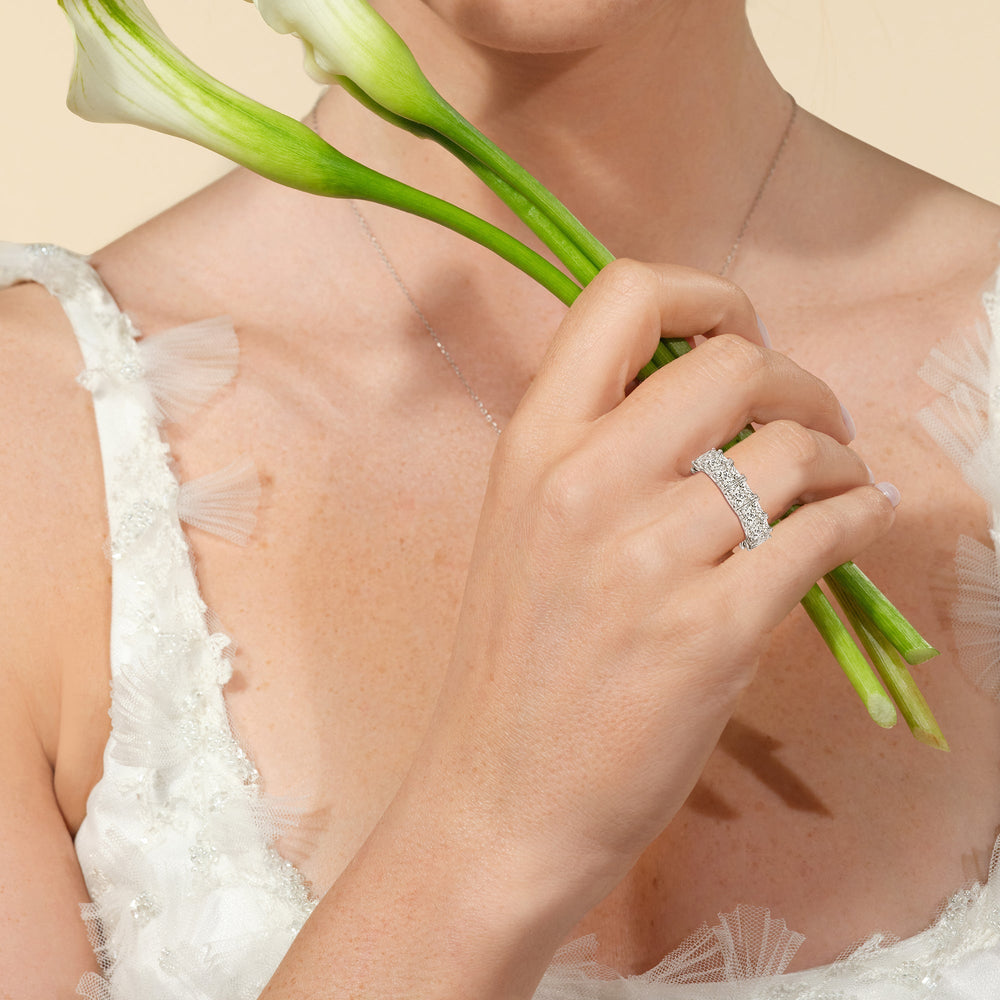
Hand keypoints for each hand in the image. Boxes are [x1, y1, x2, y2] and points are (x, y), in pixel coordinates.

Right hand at [399, 260, 892, 925]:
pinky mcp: (713, 630)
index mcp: (533, 445)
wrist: (502, 797)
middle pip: (736, 362)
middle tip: (811, 423)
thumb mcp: (525, 525)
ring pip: (795, 451)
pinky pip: (824, 532)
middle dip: (798, 382)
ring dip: (841, 459)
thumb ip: (600, 446)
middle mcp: (586, 481)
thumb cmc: (515, 662)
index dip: (703, 291)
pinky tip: (855, 524)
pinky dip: (859, 517)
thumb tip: (713, 387)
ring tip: (841, 483)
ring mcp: (650, 556)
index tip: (737, 329)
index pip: (624, 296)